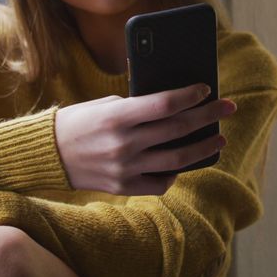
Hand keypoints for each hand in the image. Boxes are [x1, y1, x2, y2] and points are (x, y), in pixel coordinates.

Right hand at [55, 84, 235, 195]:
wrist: (48, 154)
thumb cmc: (80, 121)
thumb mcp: (106, 104)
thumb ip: (138, 106)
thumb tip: (176, 104)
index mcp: (117, 116)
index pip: (165, 104)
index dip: (190, 96)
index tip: (207, 89)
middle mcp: (123, 143)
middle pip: (178, 129)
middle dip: (208, 116)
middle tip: (229, 108)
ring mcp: (125, 168)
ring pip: (177, 160)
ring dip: (204, 147)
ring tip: (219, 138)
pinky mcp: (123, 186)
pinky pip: (160, 182)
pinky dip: (175, 172)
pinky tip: (184, 162)